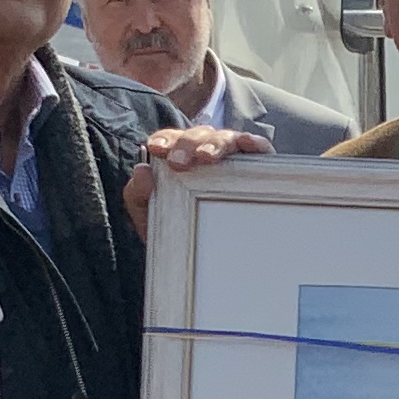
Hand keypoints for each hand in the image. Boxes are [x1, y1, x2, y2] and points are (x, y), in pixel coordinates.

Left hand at [122, 126, 270, 237]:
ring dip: (216, 144)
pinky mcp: (259, 167)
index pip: (172, 140)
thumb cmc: (179, 232)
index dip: (166, 139)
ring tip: (206, 158)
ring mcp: (234, 158)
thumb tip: (141, 170)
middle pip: (199, 135)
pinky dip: (254, 143)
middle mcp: (207, 153)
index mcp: (180, 158)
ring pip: (226, 138)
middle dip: (188, 144)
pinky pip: (260, 148)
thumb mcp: (151, 218)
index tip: (156, 148)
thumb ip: (138, 196)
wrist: (209, 262)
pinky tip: (249, 145)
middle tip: (179, 162)